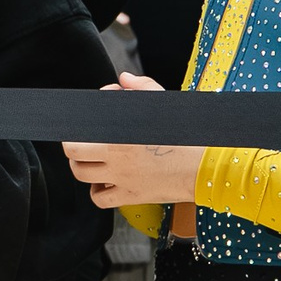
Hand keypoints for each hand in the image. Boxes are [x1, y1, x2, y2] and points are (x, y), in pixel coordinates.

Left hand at [62, 74, 202, 206]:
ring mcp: (122, 180)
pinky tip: (105, 181)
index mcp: (119, 136)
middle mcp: (116, 159)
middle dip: (74, 147)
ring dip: (82, 167)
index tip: (85, 123)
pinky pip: (100, 200)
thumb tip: (123, 80)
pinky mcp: (132, 196)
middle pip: (74, 155)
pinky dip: (97, 191)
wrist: (206, 166)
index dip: (78, 126)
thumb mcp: (163, 103)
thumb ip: (140, 87)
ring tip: (92, 160)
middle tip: (82, 142)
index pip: (78, 134)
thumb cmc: (187, 134)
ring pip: (82, 176)